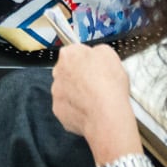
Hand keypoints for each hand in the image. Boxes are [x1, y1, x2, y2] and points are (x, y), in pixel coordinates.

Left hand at [51, 42, 147, 163]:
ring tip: (95, 99)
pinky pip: (68, 107)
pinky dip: (77, 109)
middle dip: (80, 76)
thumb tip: (97, 53)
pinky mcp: (59, 110)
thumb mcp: (109, 55)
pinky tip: (90, 110)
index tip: (94, 65)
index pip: (75, 52)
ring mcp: (57, 92)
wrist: (106, 115)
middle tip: (96, 83)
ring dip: (78, 93)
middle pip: (68, 71)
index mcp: (69, 55)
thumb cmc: (108, 86)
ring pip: (67, 90)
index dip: (87, 59)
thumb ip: (98, 51)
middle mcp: (58, 72)